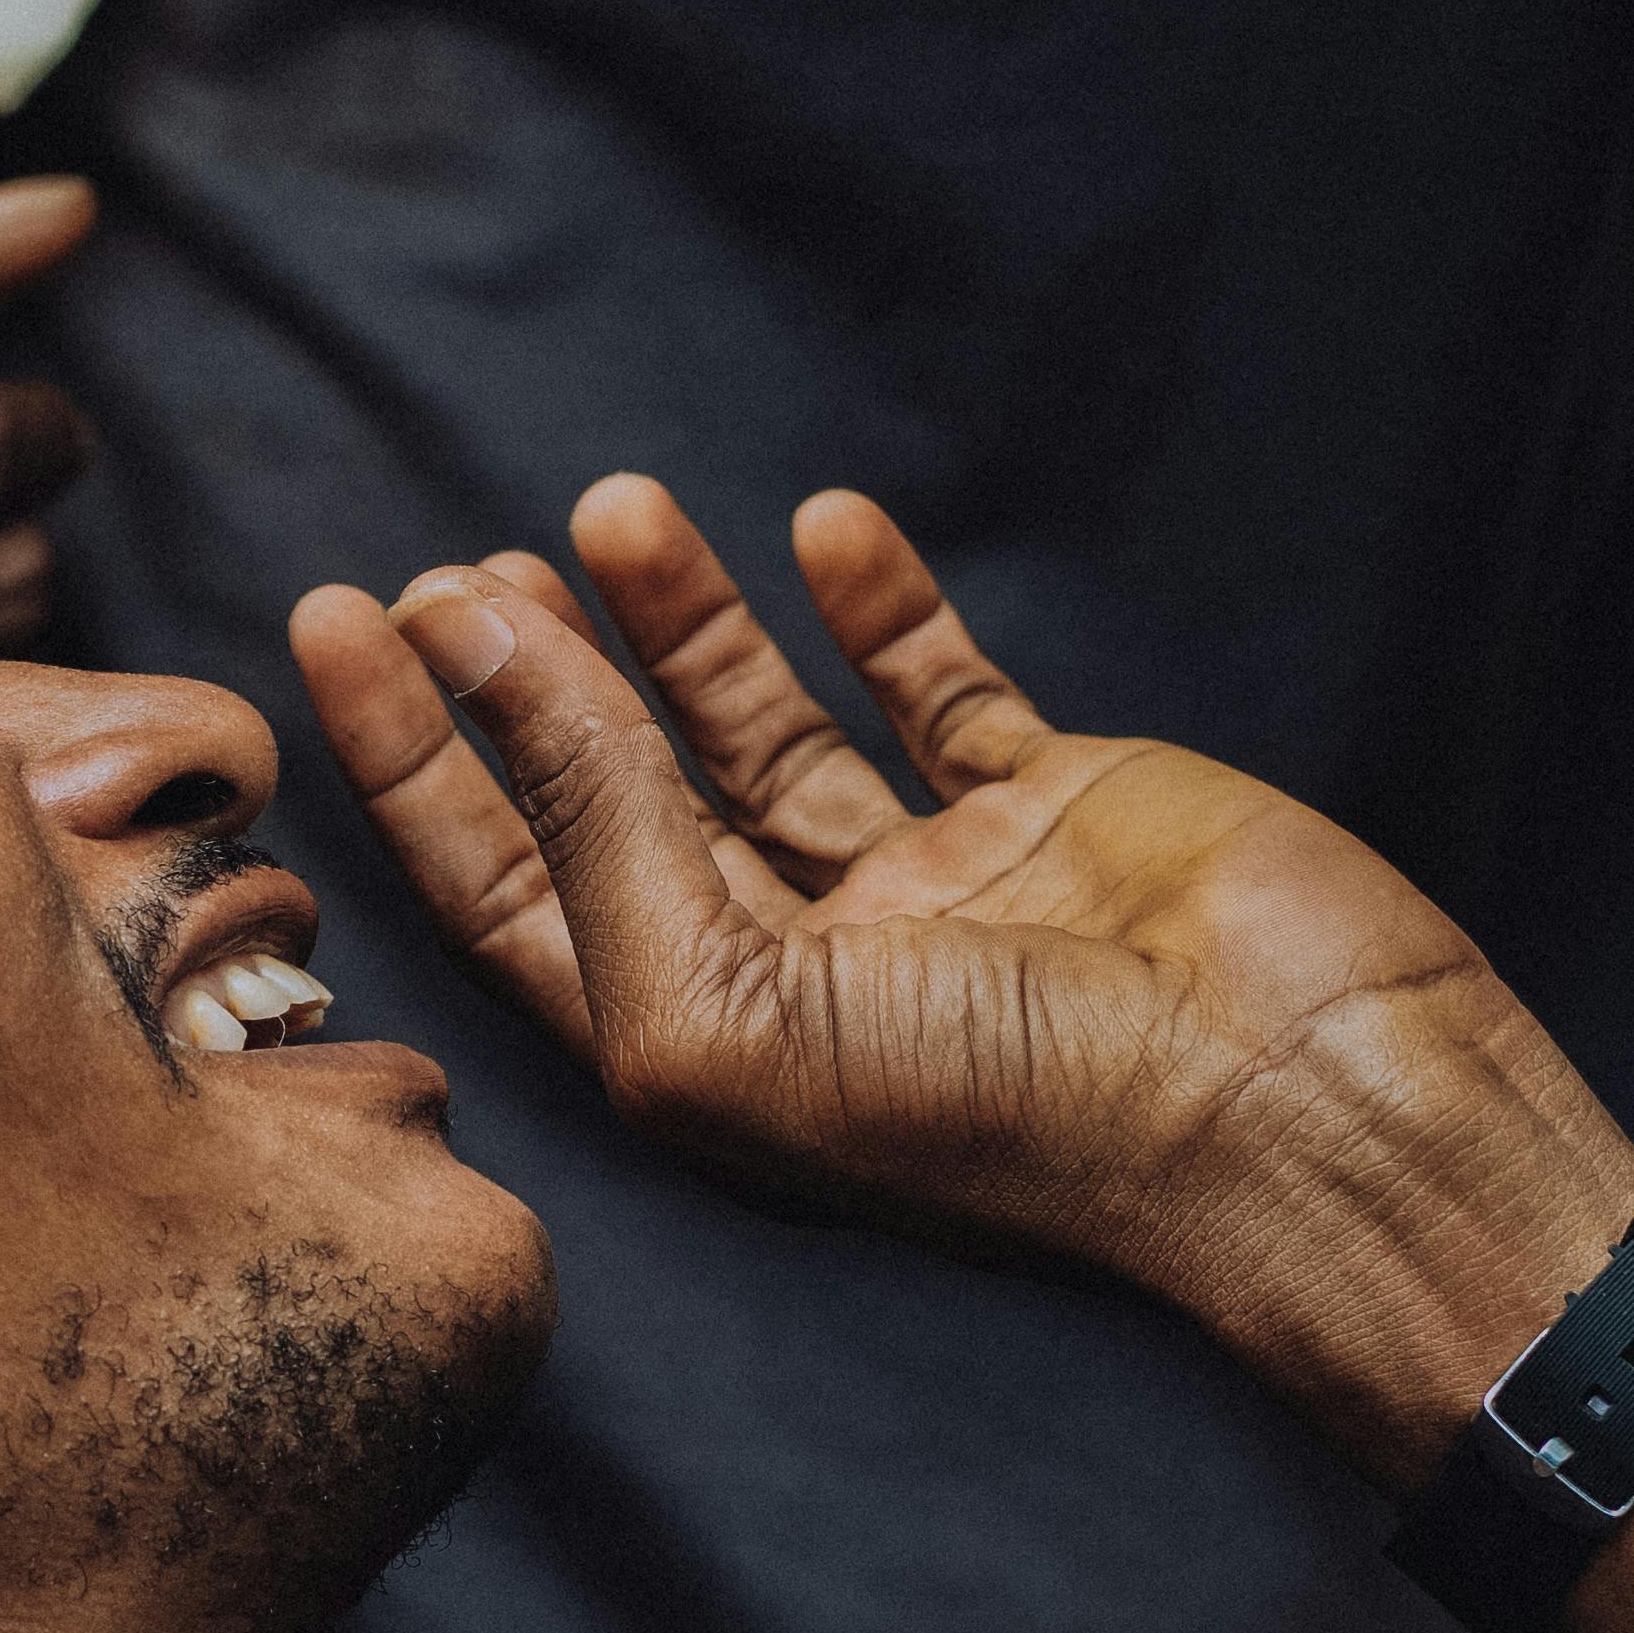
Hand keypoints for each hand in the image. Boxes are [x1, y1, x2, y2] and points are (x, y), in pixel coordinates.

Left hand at [294, 472, 1633, 1479]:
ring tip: (600, 507)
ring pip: (765, 726)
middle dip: (524, 679)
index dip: (416, 758)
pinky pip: (938, 688)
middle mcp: (805, 973)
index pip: (511, 887)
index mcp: (703, 1052)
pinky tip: (817, 526)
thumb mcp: (730, 1011)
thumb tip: (490, 650)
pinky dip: (878, 604)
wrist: (1294, 1117)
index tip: (340, 620)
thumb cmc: (1010, 1125)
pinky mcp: (1058, 807)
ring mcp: (935, 886)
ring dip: (677, 617)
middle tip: (447, 564)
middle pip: (619, 798)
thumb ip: (601, 830)